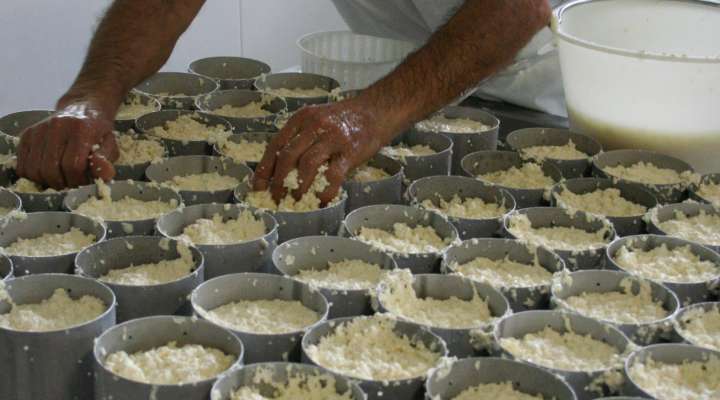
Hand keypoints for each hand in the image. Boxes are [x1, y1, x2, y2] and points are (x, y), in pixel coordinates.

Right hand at [16, 100, 118, 189]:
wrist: (83, 108)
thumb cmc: (98, 131)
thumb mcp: (110, 144)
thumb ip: (106, 160)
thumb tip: (105, 174)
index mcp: (80, 129)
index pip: (73, 165)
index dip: (78, 180)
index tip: (84, 182)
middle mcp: (56, 127)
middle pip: (50, 170)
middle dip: (62, 184)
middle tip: (71, 184)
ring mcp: (38, 130)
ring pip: (34, 170)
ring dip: (47, 182)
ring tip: (61, 178)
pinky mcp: (26, 135)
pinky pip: (22, 166)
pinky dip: (33, 176)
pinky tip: (47, 173)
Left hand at [253, 99, 393, 204]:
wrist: (377, 110)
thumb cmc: (345, 119)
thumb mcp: (317, 120)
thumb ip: (301, 138)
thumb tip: (281, 170)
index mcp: (301, 119)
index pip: (276, 145)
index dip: (265, 168)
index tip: (258, 186)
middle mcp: (314, 126)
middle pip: (287, 156)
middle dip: (278, 181)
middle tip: (276, 198)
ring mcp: (333, 138)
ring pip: (307, 166)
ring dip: (298, 187)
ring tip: (296, 200)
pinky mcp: (350, 151)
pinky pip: (333, 175)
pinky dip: (325, 191)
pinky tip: (321, 200)